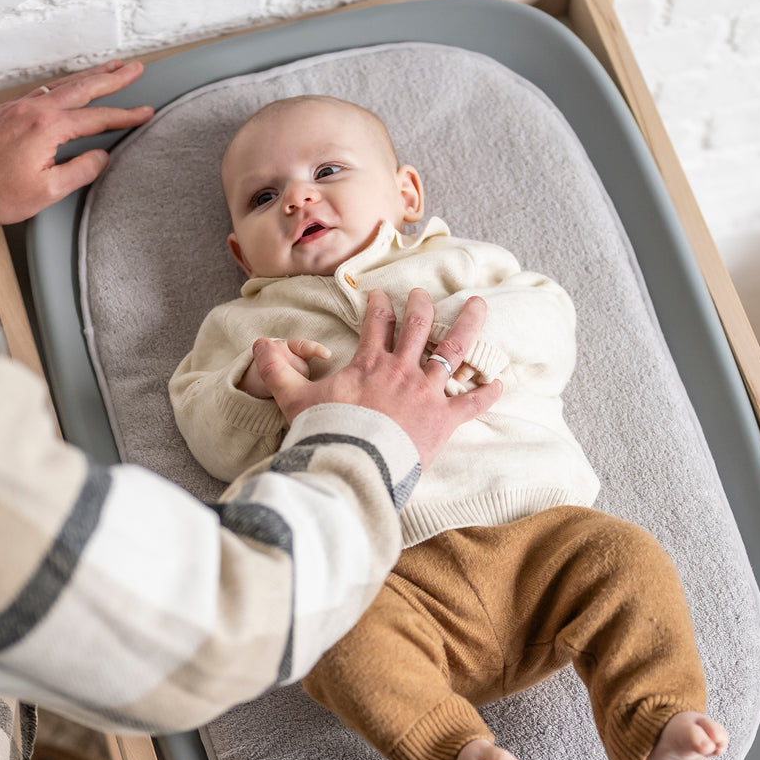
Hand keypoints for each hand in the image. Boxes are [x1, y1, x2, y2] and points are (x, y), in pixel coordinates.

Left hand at [0, 59, 153, 224]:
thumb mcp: (48, 191)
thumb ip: (80, 170)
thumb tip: (100, 157)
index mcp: (48, 127)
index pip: (97, 118)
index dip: (125, 115)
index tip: (145, 112)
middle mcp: (34, 109)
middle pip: (83, 88)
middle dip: (113, 77)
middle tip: (134, 69)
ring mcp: (18, 106)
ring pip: (62, 84)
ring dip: (89, 76)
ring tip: (109, 69)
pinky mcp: (7, 111)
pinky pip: (43, 90)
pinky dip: (64, 84)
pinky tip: (71, 86)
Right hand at [252, 289, 501, 468]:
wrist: (351, 464)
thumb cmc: (325, 433)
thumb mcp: (294, 399)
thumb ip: (277, 371)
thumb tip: (257, 345)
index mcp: (369, 363)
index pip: (377, 324)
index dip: (378, 306)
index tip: (380, 296)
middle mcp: (401, 371)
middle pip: (418, 326)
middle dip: (422, 306)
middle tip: (424, 294)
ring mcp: (425, 393)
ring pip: (453, 350)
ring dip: (468, 325)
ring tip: (479, 306)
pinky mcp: (443, 420)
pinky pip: (471, 404)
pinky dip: (487, 394)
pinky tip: (502, 384)